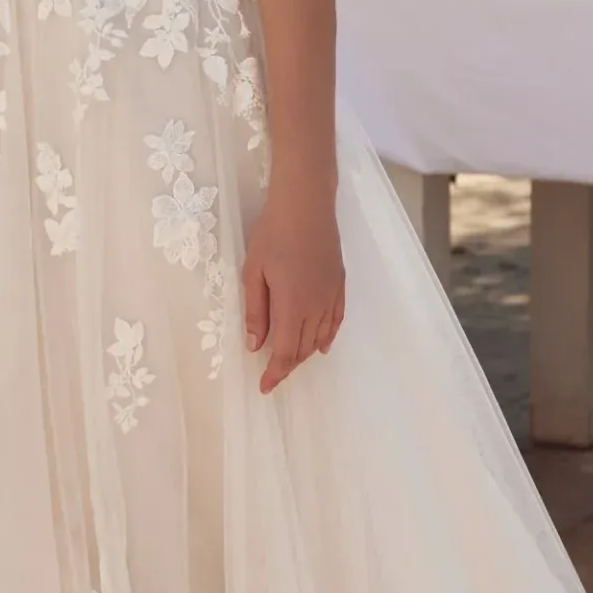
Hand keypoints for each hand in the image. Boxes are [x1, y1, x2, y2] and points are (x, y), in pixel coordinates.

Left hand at [241, 190, 344, 393]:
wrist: (306, 204)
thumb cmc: (273, 235)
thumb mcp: (253, 273)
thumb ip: (256, 312)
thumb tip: (256, 346)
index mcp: (293, 307)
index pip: (285, 352)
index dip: (275, 373)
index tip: (264, 387)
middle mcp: (316, 307)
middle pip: (303, 348)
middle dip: (287, 365)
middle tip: (271, 373)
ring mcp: (331, 296)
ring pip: (320, 337)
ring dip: (304, 353)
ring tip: (290, 361)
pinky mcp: (339, 285)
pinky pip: (335, 321)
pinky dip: (327, 337)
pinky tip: (321, 345)